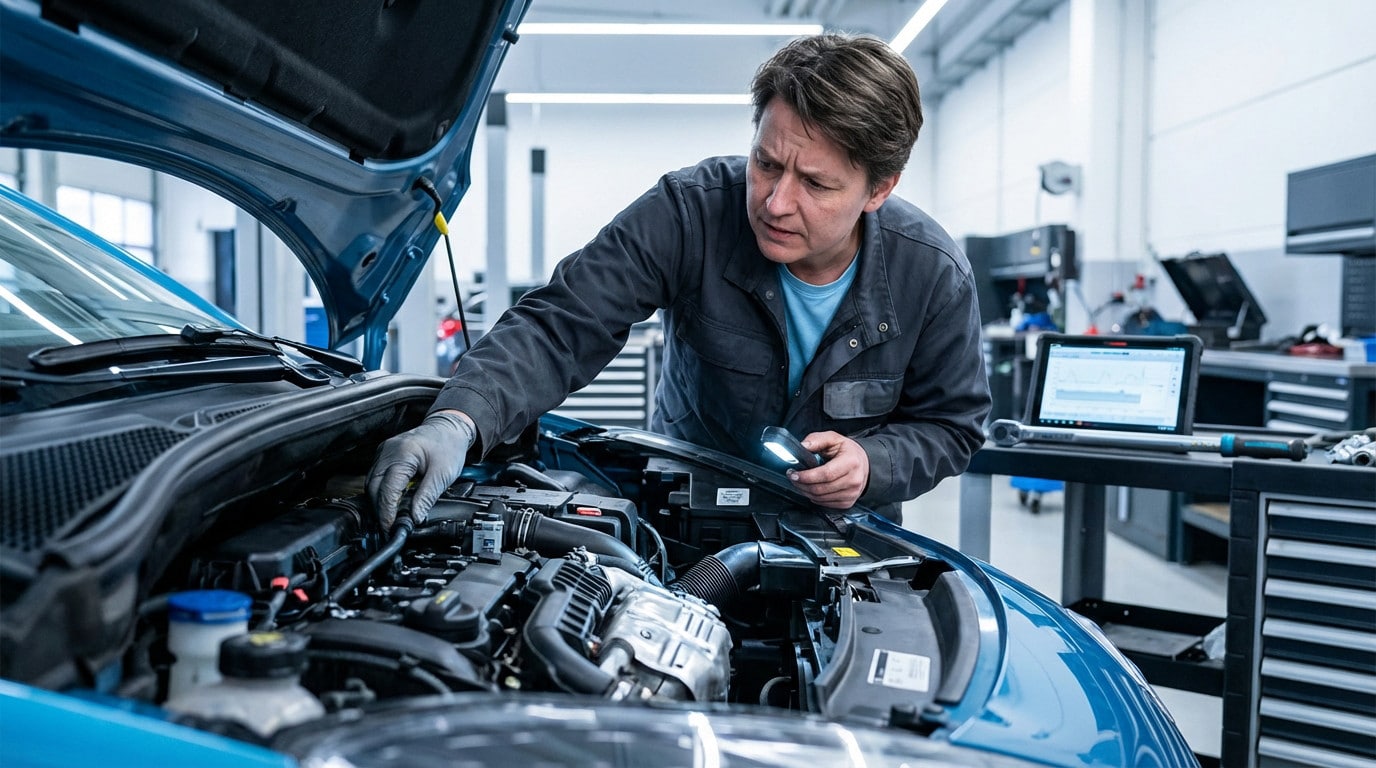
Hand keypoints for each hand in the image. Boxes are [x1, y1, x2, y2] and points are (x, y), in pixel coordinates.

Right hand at [366, 410, 475, 530]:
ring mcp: (384, 452)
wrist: (448, 428)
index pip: (387, 488)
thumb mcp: (443, 474)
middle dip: (379, 509)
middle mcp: (388, 451)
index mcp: (403, 453)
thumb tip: (415, 517)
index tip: (390, 526)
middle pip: (373, 487)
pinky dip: (381, 491)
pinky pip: (376, 476)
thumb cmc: (448, 445)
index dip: (387, 511)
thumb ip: (427, 497)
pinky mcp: (385, 455)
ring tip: (390, 517)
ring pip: (371, 483)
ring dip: (378, 501)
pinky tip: (391, 501)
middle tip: (388, 526)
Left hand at [785, 431, 868, 509]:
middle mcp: (854, 480)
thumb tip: (803, 446)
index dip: (807, 476)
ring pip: (821, 498)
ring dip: (806, 492)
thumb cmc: (848, 451)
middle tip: (793, 478)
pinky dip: (815, 498)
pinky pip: (825, 504)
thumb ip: (817, 439)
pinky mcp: (848, 502)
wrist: (864, 464)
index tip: (794, 474)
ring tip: (800, 483)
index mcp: (851, 462)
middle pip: (821, 488)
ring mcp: (852, 493)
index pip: (826, 474)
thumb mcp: (834, 439)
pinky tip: (812, 489)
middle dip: (802, 484)